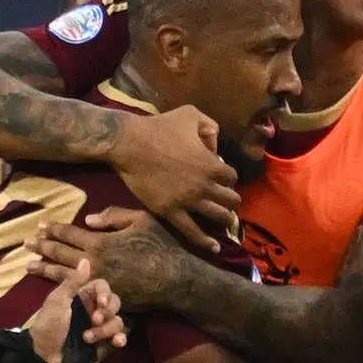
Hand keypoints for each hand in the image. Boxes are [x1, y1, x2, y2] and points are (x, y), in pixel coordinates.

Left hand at [27, 207, 185, 308]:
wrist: (177, 281)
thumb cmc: (162, 247)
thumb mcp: (143, 220)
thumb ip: (114, 216)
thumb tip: (88, 220)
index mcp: (101, 242)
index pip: (70, 234)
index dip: (53, 230)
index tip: (40, 226)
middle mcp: (94, 263)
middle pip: (61, 254)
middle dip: (42, 247)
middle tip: (26, 243)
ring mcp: (97, 284)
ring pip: (63, 275)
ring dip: (44, 269)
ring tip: (29, 265)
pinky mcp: (103, 299)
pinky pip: (79, 295)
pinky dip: (63, 291)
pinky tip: (51, 288)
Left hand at [29, 259, 126, 362]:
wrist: (44, 357)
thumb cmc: (48, 326)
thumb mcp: (57, 302)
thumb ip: (72, 282)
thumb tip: (86, 260)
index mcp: (82, 297)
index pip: (103, 287)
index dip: (105, 293)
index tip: (101, 303)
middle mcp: (94, 310)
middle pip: (115, 303)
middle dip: (108, 312)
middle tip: (94, 320)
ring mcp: (100, 327)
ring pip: (118, 321)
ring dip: (106, 329)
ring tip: (87, 338)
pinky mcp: (104, 344)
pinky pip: (120, 337)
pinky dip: (120, 339)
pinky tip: (116, 342)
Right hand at [110, 106, 238, 252]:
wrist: (129, 144)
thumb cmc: (159, 127)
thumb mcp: (190, 115)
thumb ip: (210, 126)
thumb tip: (216, 144)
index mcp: (212, 164)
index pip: (232, 178)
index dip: (229, 179)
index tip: (223, 180)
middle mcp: (205, 186)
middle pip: (231, 200)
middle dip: (231, 201)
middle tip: (228, 203)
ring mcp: (188, 201)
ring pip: (218, 217)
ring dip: (225, 220)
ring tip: (225, 222)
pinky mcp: (170, 212)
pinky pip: (192, 231)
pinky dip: (205, 241)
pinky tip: (214, 248)